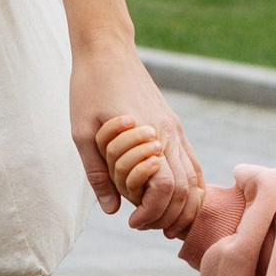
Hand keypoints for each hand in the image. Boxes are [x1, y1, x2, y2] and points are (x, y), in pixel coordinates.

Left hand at [72, 38, 198, 219]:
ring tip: (161, 222)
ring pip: (194, 179)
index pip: (166, 187)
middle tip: (143, 225)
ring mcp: (175, 130)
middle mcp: (169, 134)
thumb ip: (97, 172)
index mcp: (148, 136)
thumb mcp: (81, 132)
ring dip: (182, 206)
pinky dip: (190, 188)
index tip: (132, 221)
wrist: (107, 49)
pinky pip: (192, 163)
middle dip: (168, 216)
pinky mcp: (175, 126)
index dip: (152, 211)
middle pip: (186, 190)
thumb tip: (112, 209)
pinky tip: (178, 202)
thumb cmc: (89, 87)